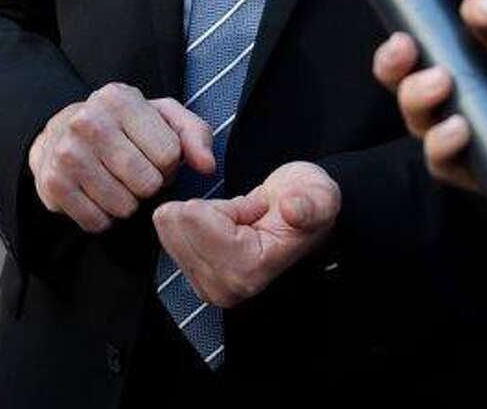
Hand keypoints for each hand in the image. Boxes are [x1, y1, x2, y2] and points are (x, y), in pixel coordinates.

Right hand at [28, 83, 214, 232]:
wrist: (59, 134)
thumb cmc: (121, 128)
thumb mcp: (161, 118)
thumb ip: (194, 134)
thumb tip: (207, 165)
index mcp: (119, 99)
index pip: (169, 154)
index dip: (167, 163)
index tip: (151, 156)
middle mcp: (88, 122)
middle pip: (147, 183)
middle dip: (147, 184)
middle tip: (133, 172)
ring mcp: (67, 153)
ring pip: (124, 206)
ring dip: (126, 202)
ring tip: (114, 181)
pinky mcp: (53, 184)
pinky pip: (97, 222)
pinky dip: (102, 216)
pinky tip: (96, 194)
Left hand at [152, 160, 340, 307]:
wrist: (298, 214)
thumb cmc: (306, 206)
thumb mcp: (321, 197)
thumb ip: (309, 205)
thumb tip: (292, 209)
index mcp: (248, 272)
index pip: (195, 219)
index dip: (227, 207)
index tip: (255, 216)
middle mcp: (222, 288)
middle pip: (175, 222)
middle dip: (211, 211)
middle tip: (244, 220)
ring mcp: (205, 285)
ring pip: (167, 223)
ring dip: (202, 216)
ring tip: (236, 224)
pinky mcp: (191, 275)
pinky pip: (166, 228)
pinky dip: (192, 221)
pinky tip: (223, 229)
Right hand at [370, 0, 486, 287]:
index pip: (478, 21)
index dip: (474, 5)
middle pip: (428, 61)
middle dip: (407, 46)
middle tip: (412, 40)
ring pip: (421, 106)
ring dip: (414, 91)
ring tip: (437, 82)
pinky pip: (445, 161)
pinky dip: (441, 144)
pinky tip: (460, 131)